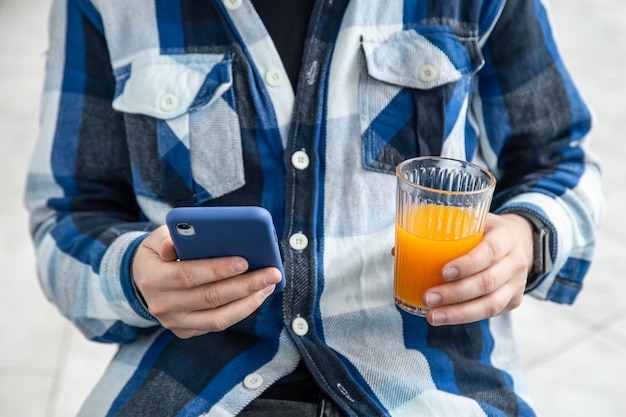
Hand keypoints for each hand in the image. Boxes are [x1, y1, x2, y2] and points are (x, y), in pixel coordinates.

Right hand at [131, 225, 280, 337]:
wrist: (142, 281)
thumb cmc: (158, 254)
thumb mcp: (156, 240)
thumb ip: (167, 238)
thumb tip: (175, 240)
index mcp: (153, 278)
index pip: (188, 274)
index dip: (216, 269)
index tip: (244, 261)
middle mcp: (162, 305)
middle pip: (210, 298)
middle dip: (245, 285)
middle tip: (271, 273)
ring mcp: (174, 322)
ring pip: (218, 318)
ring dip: (249, 302)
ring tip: (269, 285)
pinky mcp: (186, 331)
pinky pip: (218, 324)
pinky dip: (241, 310)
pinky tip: (257, 295)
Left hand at [422, 213, 533, 325]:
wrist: (518, 240)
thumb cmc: (485, 230)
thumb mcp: (471, 221)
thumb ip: (441, 232)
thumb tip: (398, 251)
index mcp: (506, 237)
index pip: (489, 251)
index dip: (467, 264)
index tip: (442, 272)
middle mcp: (516, 261)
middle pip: (487, 282)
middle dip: (455, 293)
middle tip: (428, 298)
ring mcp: (517, 283)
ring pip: (490, 305)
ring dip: (458, 313)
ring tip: (432, 316)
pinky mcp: (513, 300)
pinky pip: (490, 313)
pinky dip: (465, 316)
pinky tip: (445, 317)